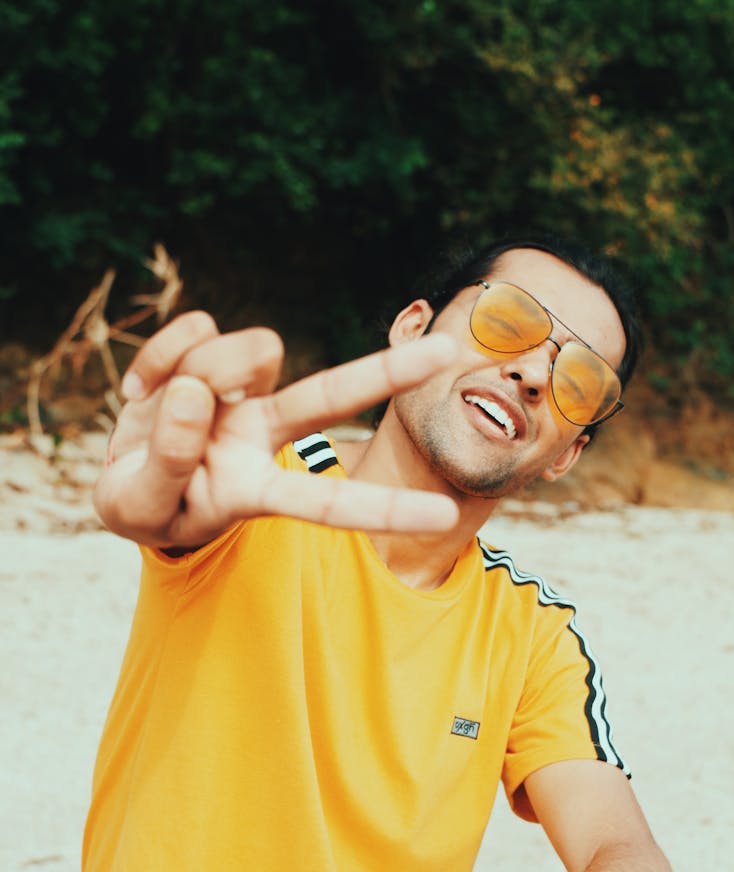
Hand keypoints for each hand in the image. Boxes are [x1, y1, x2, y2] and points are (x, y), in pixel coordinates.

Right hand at [95, 311, 459, 546]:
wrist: (120, 473)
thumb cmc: (145, 505)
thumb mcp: (141, 508)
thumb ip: (165, 464)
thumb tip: (195, 392)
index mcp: (257, 491)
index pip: (326, 502)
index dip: (383, 509)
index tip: (445, 516)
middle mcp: (265, 435)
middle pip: (331, 397)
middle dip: (388, 373)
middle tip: (448, 351)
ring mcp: (242, 392)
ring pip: (246, 352)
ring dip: (190, 372)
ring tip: (152, 409)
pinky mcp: (211, 354)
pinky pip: (194, 329)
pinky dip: (158, 356)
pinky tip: (144, 388)